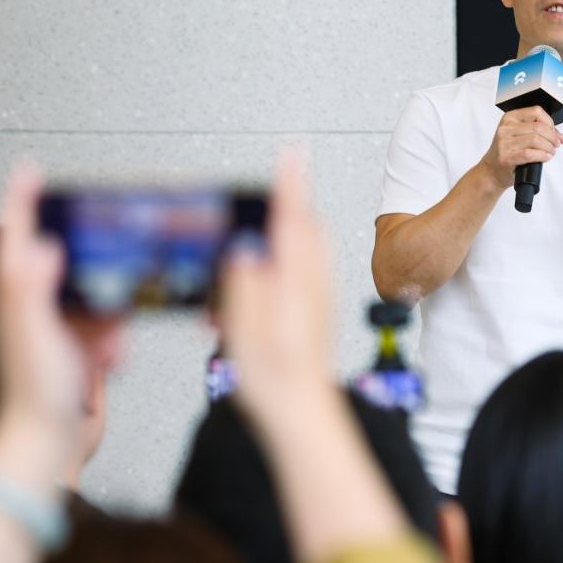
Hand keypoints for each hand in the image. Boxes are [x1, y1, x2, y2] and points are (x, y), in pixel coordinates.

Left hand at [0, 164, 119, 464]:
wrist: (49, 443)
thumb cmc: (32, 394)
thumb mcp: (30, 335)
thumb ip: (30, 290)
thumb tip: (41, 245)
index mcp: (16, 296)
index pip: (17, 236)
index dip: (23, 199)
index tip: (30, 171)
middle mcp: (36, 306)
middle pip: (64, 259)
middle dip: (93, 271)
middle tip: (104, 273)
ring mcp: (60, 325)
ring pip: (95, 294)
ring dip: (109, 315)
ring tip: (106, 342)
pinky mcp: (83, 344)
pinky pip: (110, 324)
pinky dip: (117, 337)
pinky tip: (111, 357)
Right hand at [219, 151, 336, 422]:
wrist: (302, 409)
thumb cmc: (273, 376)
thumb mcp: (246, 331)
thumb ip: (246, 287)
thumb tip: (245, 250)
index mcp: (295, 281)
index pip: (293, 220)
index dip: (290, 185)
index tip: (292, 152)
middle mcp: (313, 282)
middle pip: (305, 227)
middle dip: (288, 204)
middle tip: (276, 183)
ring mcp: (318, 294)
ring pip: (306, 245)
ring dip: (287, 231)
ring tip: (260, 236)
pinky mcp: (316, 308)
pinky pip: (305, 267)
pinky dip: (287, 258)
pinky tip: (265, 276)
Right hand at [478, 106, 562, 191]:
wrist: (492, 171)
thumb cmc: (508, 152)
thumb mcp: (520, 136)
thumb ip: (540, 132)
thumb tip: (561, 137)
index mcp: (509, 118)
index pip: (536, 112)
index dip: (549, 122)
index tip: (554, 132)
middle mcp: (505, 128)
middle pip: (538, 127)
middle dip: (552, 137)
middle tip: (556, 144)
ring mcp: (504, 143)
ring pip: (535, 140)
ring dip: (549, 147)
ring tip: (550, 152)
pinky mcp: (506, 158)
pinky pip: (530, 154)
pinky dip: (542, 156)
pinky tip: (545, 157)